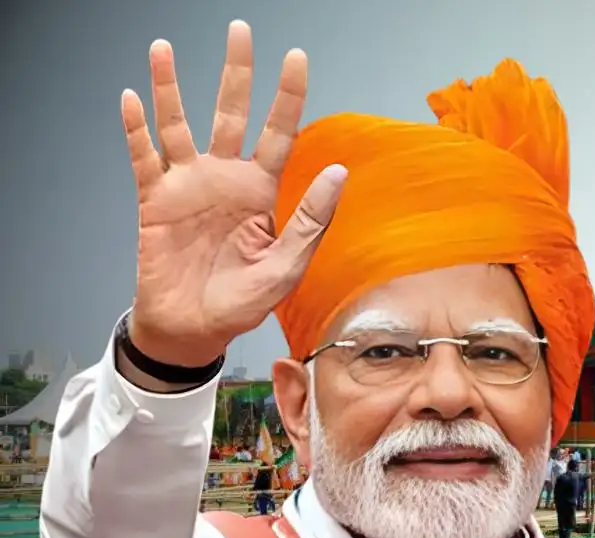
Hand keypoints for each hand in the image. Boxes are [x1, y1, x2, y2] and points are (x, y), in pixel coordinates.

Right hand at [124, 20, 346, 367]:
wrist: (194, 329)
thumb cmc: (242, 302)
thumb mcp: (287, 266)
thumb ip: (311, 219)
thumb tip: (340, 172)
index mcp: (262, 192)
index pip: (280, 133)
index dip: (288, 95)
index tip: (296, 57)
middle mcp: (226, 179)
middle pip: (231, 113)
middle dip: (236, 72)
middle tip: (240, 30)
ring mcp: (188, 186)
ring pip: (179, 124)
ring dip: (170, 87)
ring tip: (163, 48)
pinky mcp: (155, 200)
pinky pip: (143, 157)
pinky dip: (135, 128)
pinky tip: (132, 98)